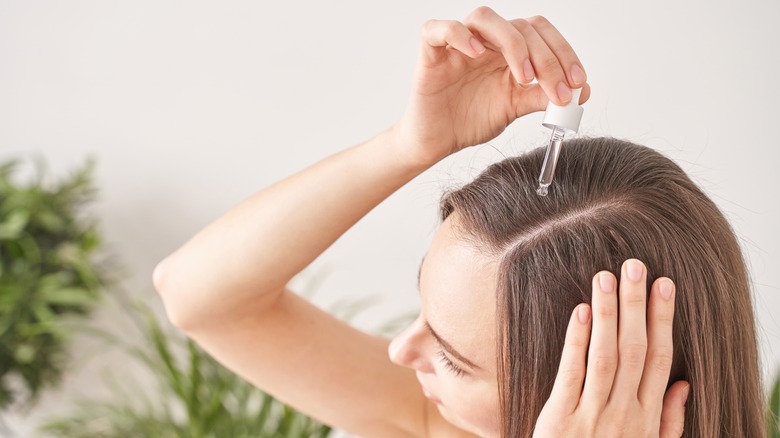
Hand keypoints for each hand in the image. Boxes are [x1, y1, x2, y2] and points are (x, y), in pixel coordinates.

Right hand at [393, 7, 590, 167]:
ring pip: (485, 18)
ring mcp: (457, 45)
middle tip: (558, 91)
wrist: (437, 142)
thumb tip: (582, 92)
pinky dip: (459, 35)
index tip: (577, 84)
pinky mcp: (431, 53)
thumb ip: (542, 96)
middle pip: (520, 26)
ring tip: (523, 76)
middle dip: (546, 58)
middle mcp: (485, 41)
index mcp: (507, 50)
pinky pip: (440, 29)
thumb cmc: (470, 120)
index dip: (563, 53)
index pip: (541, 33)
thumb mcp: (515, 108)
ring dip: (512, 43)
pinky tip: (477, 54)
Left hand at [534, 259, 689, 436]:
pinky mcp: (560, 418)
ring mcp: (592, 415)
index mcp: (646, 417)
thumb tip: (683, 383)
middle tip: (634, 265)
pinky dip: (576, 342)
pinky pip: (571, 374)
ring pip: (605, 356)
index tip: (664, 285)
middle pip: (634, 350)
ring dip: (608, 314)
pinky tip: (581, 311)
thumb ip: (668, 420)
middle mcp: (624, 412)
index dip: (662, 319)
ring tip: (606, 277)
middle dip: (636, 305)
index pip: (659, 358)